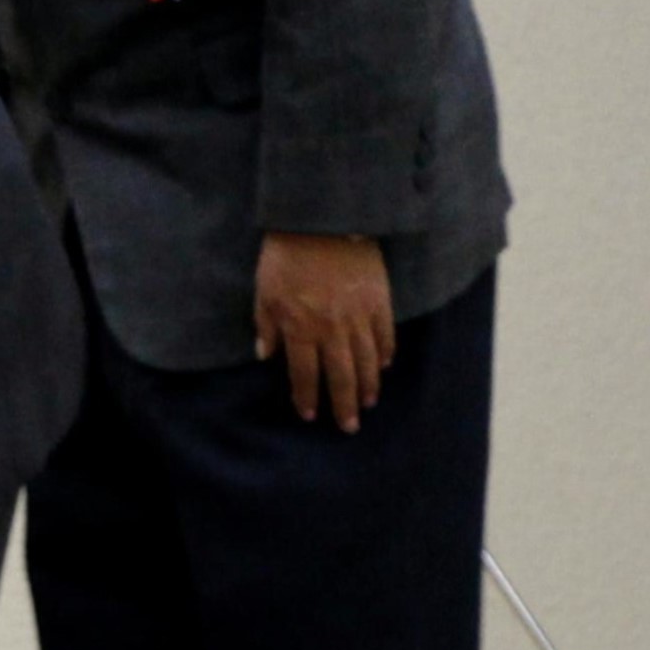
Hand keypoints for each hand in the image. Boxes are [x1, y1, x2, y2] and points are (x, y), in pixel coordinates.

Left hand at [254, 232, 396, 430]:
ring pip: (367, 362)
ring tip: (368, 403)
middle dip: (343, 405)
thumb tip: (265, 355)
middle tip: (348, 427)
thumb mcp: (263, 291)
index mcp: (300, 328)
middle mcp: (332, 330)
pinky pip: (385, 336)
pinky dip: (386, 354)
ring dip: (368, 386)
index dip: (306, 396)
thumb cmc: (285, 256)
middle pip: (340, 376)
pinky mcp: (380, 302)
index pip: (304, 373)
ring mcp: (359, 317)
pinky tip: (385, 367)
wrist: (320, 222)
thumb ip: (266, 325)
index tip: (309, 414)